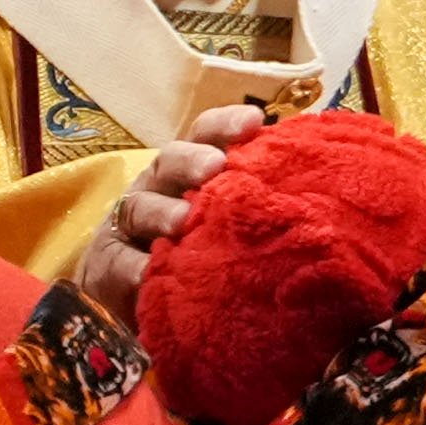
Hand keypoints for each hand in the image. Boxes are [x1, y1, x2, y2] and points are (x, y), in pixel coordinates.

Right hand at [71, 104, 269, 325]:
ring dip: (161, 211)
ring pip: (140, 206)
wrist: (141, 302)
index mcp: (190, 171)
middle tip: (214, 167)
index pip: (206, 135)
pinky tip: (149, 274)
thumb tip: (317, 196)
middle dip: (192, 160)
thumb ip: (258, 206)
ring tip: (182, 221)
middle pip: (171, 161)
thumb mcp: (230, 227)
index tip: (254, 122)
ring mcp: (130, 224)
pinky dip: (134, 267)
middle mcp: (158, 187)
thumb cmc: (201, 255)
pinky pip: (120, 262)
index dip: (226, 124)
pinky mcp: (108, 263)